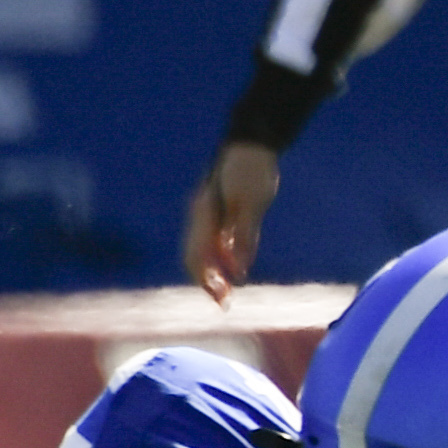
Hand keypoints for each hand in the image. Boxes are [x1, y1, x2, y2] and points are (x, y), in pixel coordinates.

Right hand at [180, 141, 282, 298]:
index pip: (197, 257)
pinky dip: (221, 260)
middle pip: (195, 257)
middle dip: (207, 282)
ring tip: (227, 294)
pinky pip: (215, 242)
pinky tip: (233, 271)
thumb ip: (244, 236)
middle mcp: (201, 216)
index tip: (221, 301)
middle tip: (224, 304)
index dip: (206, 281)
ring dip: (213, 273)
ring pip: (203, 251)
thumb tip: (239, 270)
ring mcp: (209, 214)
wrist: (252, 143)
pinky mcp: (222, 212)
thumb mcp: (252, 204)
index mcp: (204, 215)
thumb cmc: (252, 170)